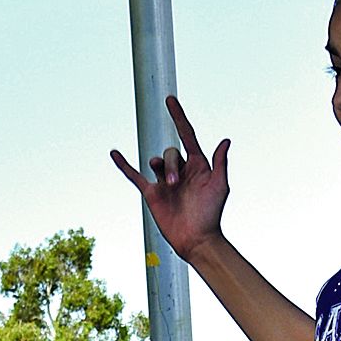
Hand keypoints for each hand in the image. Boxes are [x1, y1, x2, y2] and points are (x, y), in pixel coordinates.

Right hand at [111, 96, 230, 261]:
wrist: (197, 239)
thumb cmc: (212, 214)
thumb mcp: (220, 186)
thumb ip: (220, 163)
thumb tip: (225, 140)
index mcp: (198, 165)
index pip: (186, 135)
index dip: (179, 117)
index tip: (171, 101)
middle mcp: (181, 170)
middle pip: (171, 152)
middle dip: (172, 163)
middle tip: (175, 183)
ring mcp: (165, 181)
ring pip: (156, 162)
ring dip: (161, 168)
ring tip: (168, 184)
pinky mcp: (152, 193)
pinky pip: (134, 175)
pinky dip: (124, 165)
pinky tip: (114, 153)